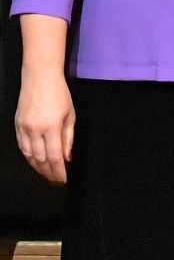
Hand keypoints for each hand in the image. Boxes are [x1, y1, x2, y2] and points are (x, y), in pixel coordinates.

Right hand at [15, 67, 74, 184]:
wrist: (40, 78)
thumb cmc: (59, 94)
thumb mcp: (70, 115)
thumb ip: (68, 138)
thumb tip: (67, 157)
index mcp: (51, 127)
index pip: (54, 157)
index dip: (59, 171)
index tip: (63, 179)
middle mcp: (35, 130)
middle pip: (40, 159)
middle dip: (48, 173)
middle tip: (55, 181)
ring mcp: (24, 128)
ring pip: (29, 155)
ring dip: (37, 167)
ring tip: (46, 174)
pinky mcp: (17, 125)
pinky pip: (22, 146)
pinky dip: (28, 156)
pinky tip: (34, 162)